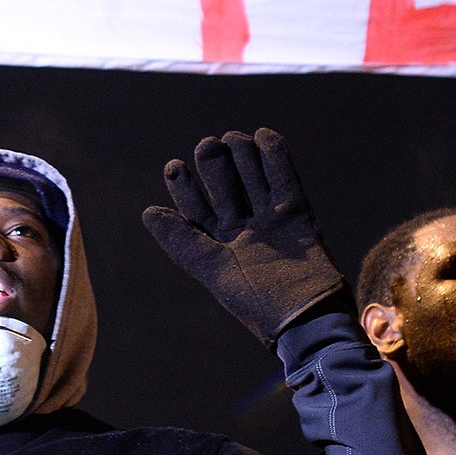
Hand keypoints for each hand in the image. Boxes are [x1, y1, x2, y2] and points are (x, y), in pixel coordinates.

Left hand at [142, 129, 344, 348]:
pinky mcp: (296, 214)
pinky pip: (285, 180)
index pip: (196, 209)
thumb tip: (148, 212)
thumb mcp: (212, 271)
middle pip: (225, 187)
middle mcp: (242, 230)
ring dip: (243, 156)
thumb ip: (182, 242)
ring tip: (232, 138)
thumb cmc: (256, 303)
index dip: (184, 187)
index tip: (174, 167)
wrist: (307, 318)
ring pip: (253, 178)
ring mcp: (270, 221)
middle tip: (208, 147)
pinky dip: (277, 158)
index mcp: (217, 246)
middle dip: (215, 166)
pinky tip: (264, 136)